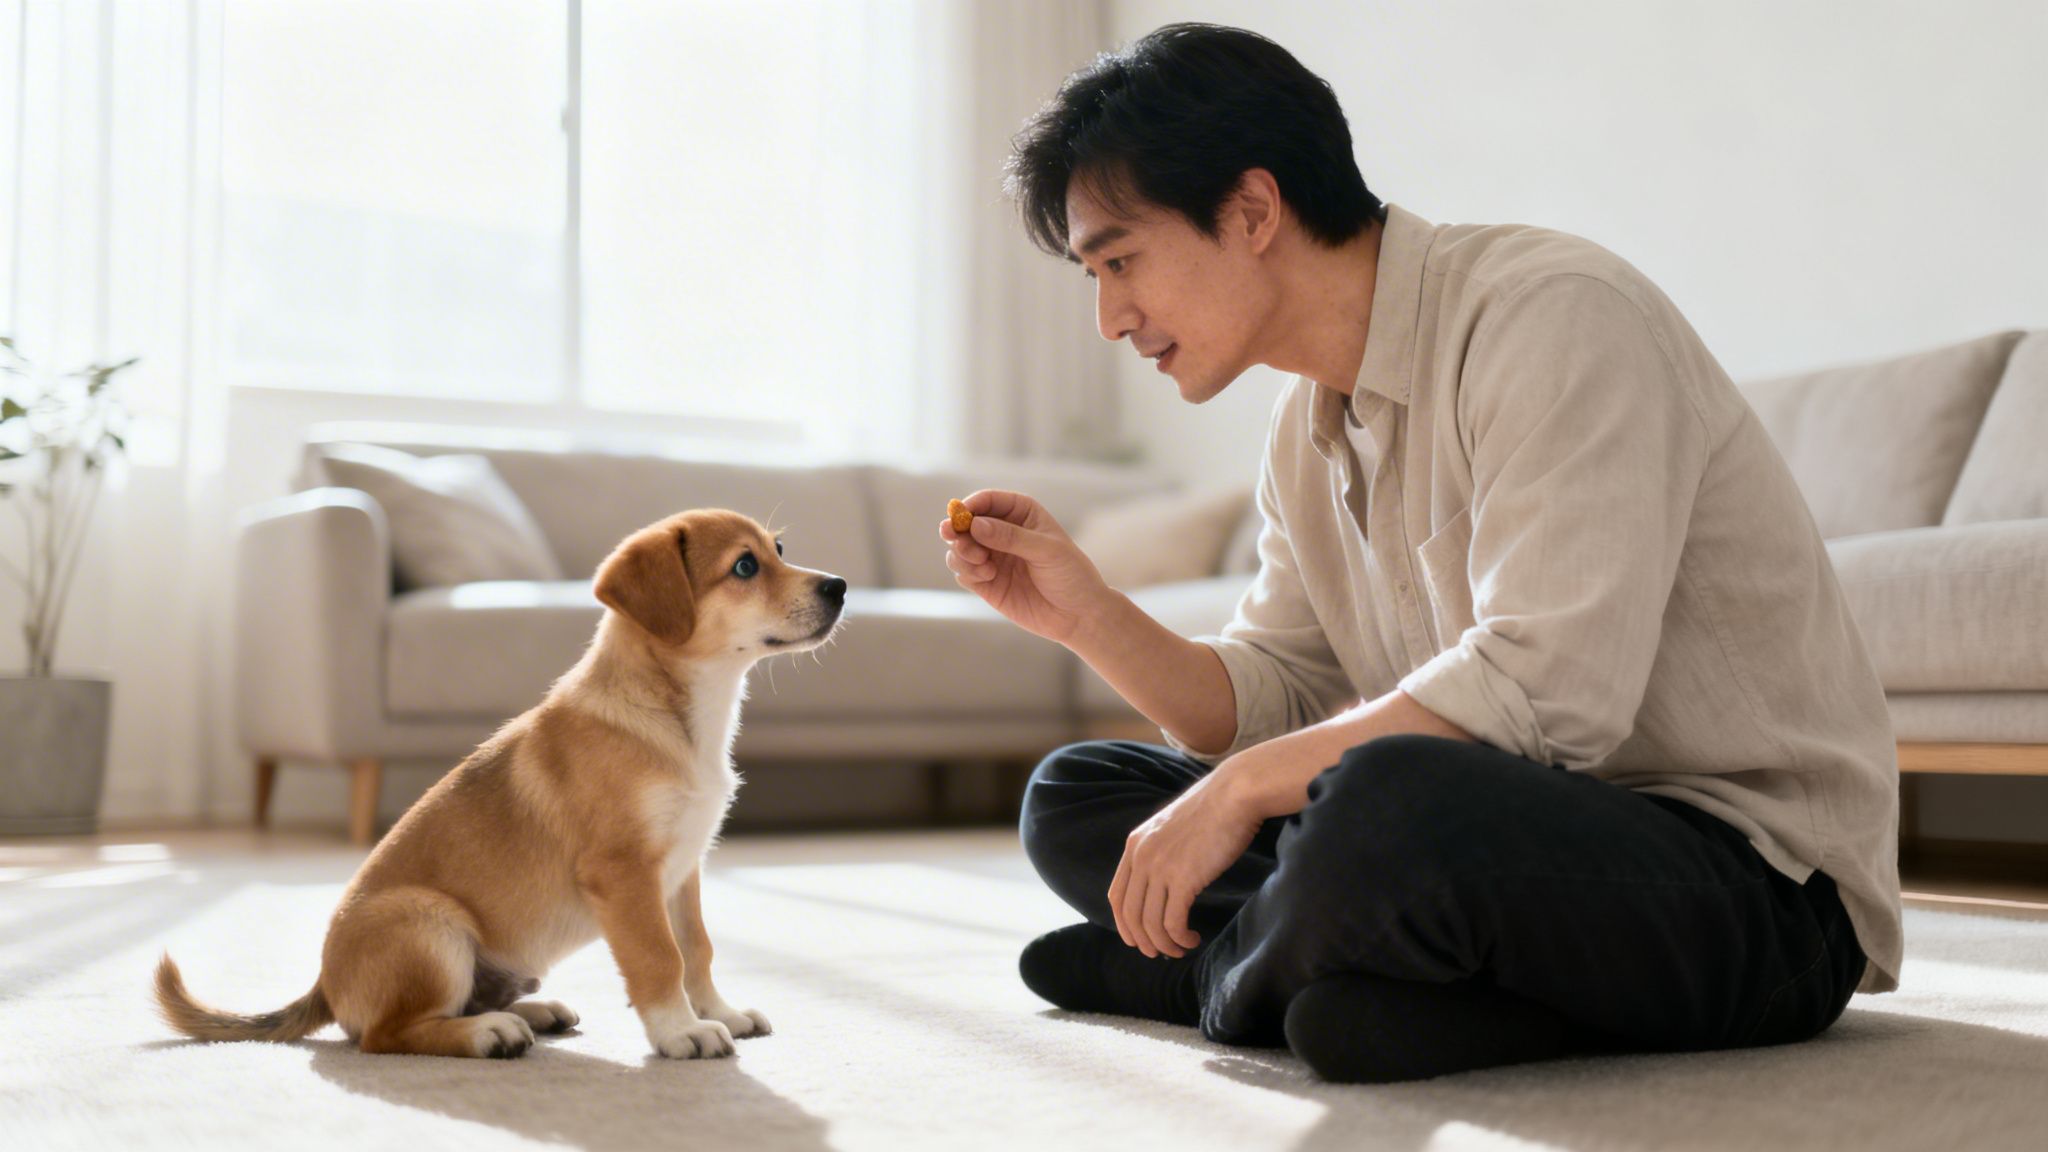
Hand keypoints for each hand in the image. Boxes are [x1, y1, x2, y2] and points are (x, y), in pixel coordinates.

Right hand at [940, 490, 1109, 645]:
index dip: (970, 506)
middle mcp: (1002, 532)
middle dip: (957, 529)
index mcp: (1020, 513)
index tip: (960, 515)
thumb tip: (976, 525)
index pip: (987, 500)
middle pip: (966, 523)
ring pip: (959, 548)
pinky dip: (966, 572)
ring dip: (961, 553)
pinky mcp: (986, 582)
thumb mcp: (1047, 550)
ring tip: (981, 563)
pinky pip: (963, 572)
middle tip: (954, 538)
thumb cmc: (1071, 575)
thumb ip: (1011, 537)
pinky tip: (987, 577)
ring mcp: (992, 557)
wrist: (1078, 615)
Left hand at [1108, 761, 1263, 958]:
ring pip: (1150, 923)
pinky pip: (1172, 922)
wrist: (1235, 793)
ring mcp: (1160, 868)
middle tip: (1158, 953)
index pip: (1117, 894)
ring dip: (1164, 944)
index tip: (1137, 938)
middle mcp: (1141, 857)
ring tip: (1180, 949)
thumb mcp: (1173, 827)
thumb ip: (1161, 850)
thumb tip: (1165, 880)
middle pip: (1129, 913)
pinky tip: (1193, 938)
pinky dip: (1179, 937)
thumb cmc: (1214, 809)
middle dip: (1141, 940)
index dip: (1124, 923)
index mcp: (1135, 844)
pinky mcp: (1183, 879)